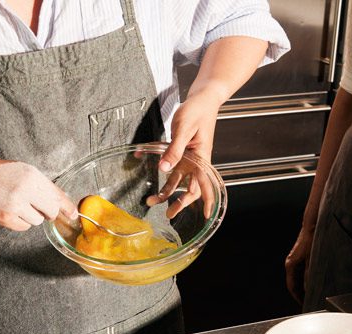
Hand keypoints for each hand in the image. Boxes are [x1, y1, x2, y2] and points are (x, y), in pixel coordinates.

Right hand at [0, 161, 76, 230]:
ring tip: (17, 204)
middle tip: (37, 206)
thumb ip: (42, 184)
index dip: (68, 207)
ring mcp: (15, 205)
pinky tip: (9, 210)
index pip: (57, 196)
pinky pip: (24, 227)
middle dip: (48, 212)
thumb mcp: (24, 170)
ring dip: (31, 216)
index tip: (74, 214)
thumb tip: (62, 200)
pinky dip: (20, 222)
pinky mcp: (5, 218)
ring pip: (37, 220)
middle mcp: (25, 190)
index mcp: (32, 176)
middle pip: (51, 211)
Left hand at [151, 91, 221, 218]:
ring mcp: (188, 157)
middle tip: (168, 214)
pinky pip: (170, 163)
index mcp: (201, 158)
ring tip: (151, 200)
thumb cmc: (197, 112)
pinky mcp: (181, 151)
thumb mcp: (183, 130)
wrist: (201, 99)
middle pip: (191, 188)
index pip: (206, 184)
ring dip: (166, 190)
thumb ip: (173, 150)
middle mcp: (196, 161)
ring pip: (178, 179)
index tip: (207, 216)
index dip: (208, 201)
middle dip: (180, 202)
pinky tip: (144, 158)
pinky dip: (159, 166)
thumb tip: (164, 169)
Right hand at [285, 226, 314, 303]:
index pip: (292, 286)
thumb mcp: (312, 258)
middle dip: (301, 294)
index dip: (298, 297)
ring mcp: (295, 260)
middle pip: (294, 283)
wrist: (312, 224)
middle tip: (309, 301)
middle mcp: (291, 263)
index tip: (304, 304)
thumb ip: (310, 273)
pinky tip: (314, 281)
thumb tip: (309, 287)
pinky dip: (306, 279)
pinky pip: (301, 272)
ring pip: (298, 278)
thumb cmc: (311, 238)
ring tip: (313, 294)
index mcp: (291, 265)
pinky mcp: (300, 257)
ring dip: (304, 286)